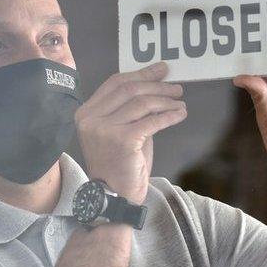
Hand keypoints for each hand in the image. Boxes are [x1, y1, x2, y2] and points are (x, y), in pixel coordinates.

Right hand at [75, 61, 185, 203]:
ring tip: (180, 102)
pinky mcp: (122, 140)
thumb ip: (131, 109)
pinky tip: (180, 114)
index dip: (141, 74)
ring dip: (166, 101)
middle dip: (157, 85)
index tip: (161, 69)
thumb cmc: (120, 164)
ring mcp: (104, 129)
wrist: (114, 197)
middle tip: (176, 88)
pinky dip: (169, 115)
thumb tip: (156, 84)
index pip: (115, 83)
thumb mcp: (120, 131)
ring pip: (142, 103)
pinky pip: (152, 121)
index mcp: (86, 113)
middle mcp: (90, 119)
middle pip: (129, 90)